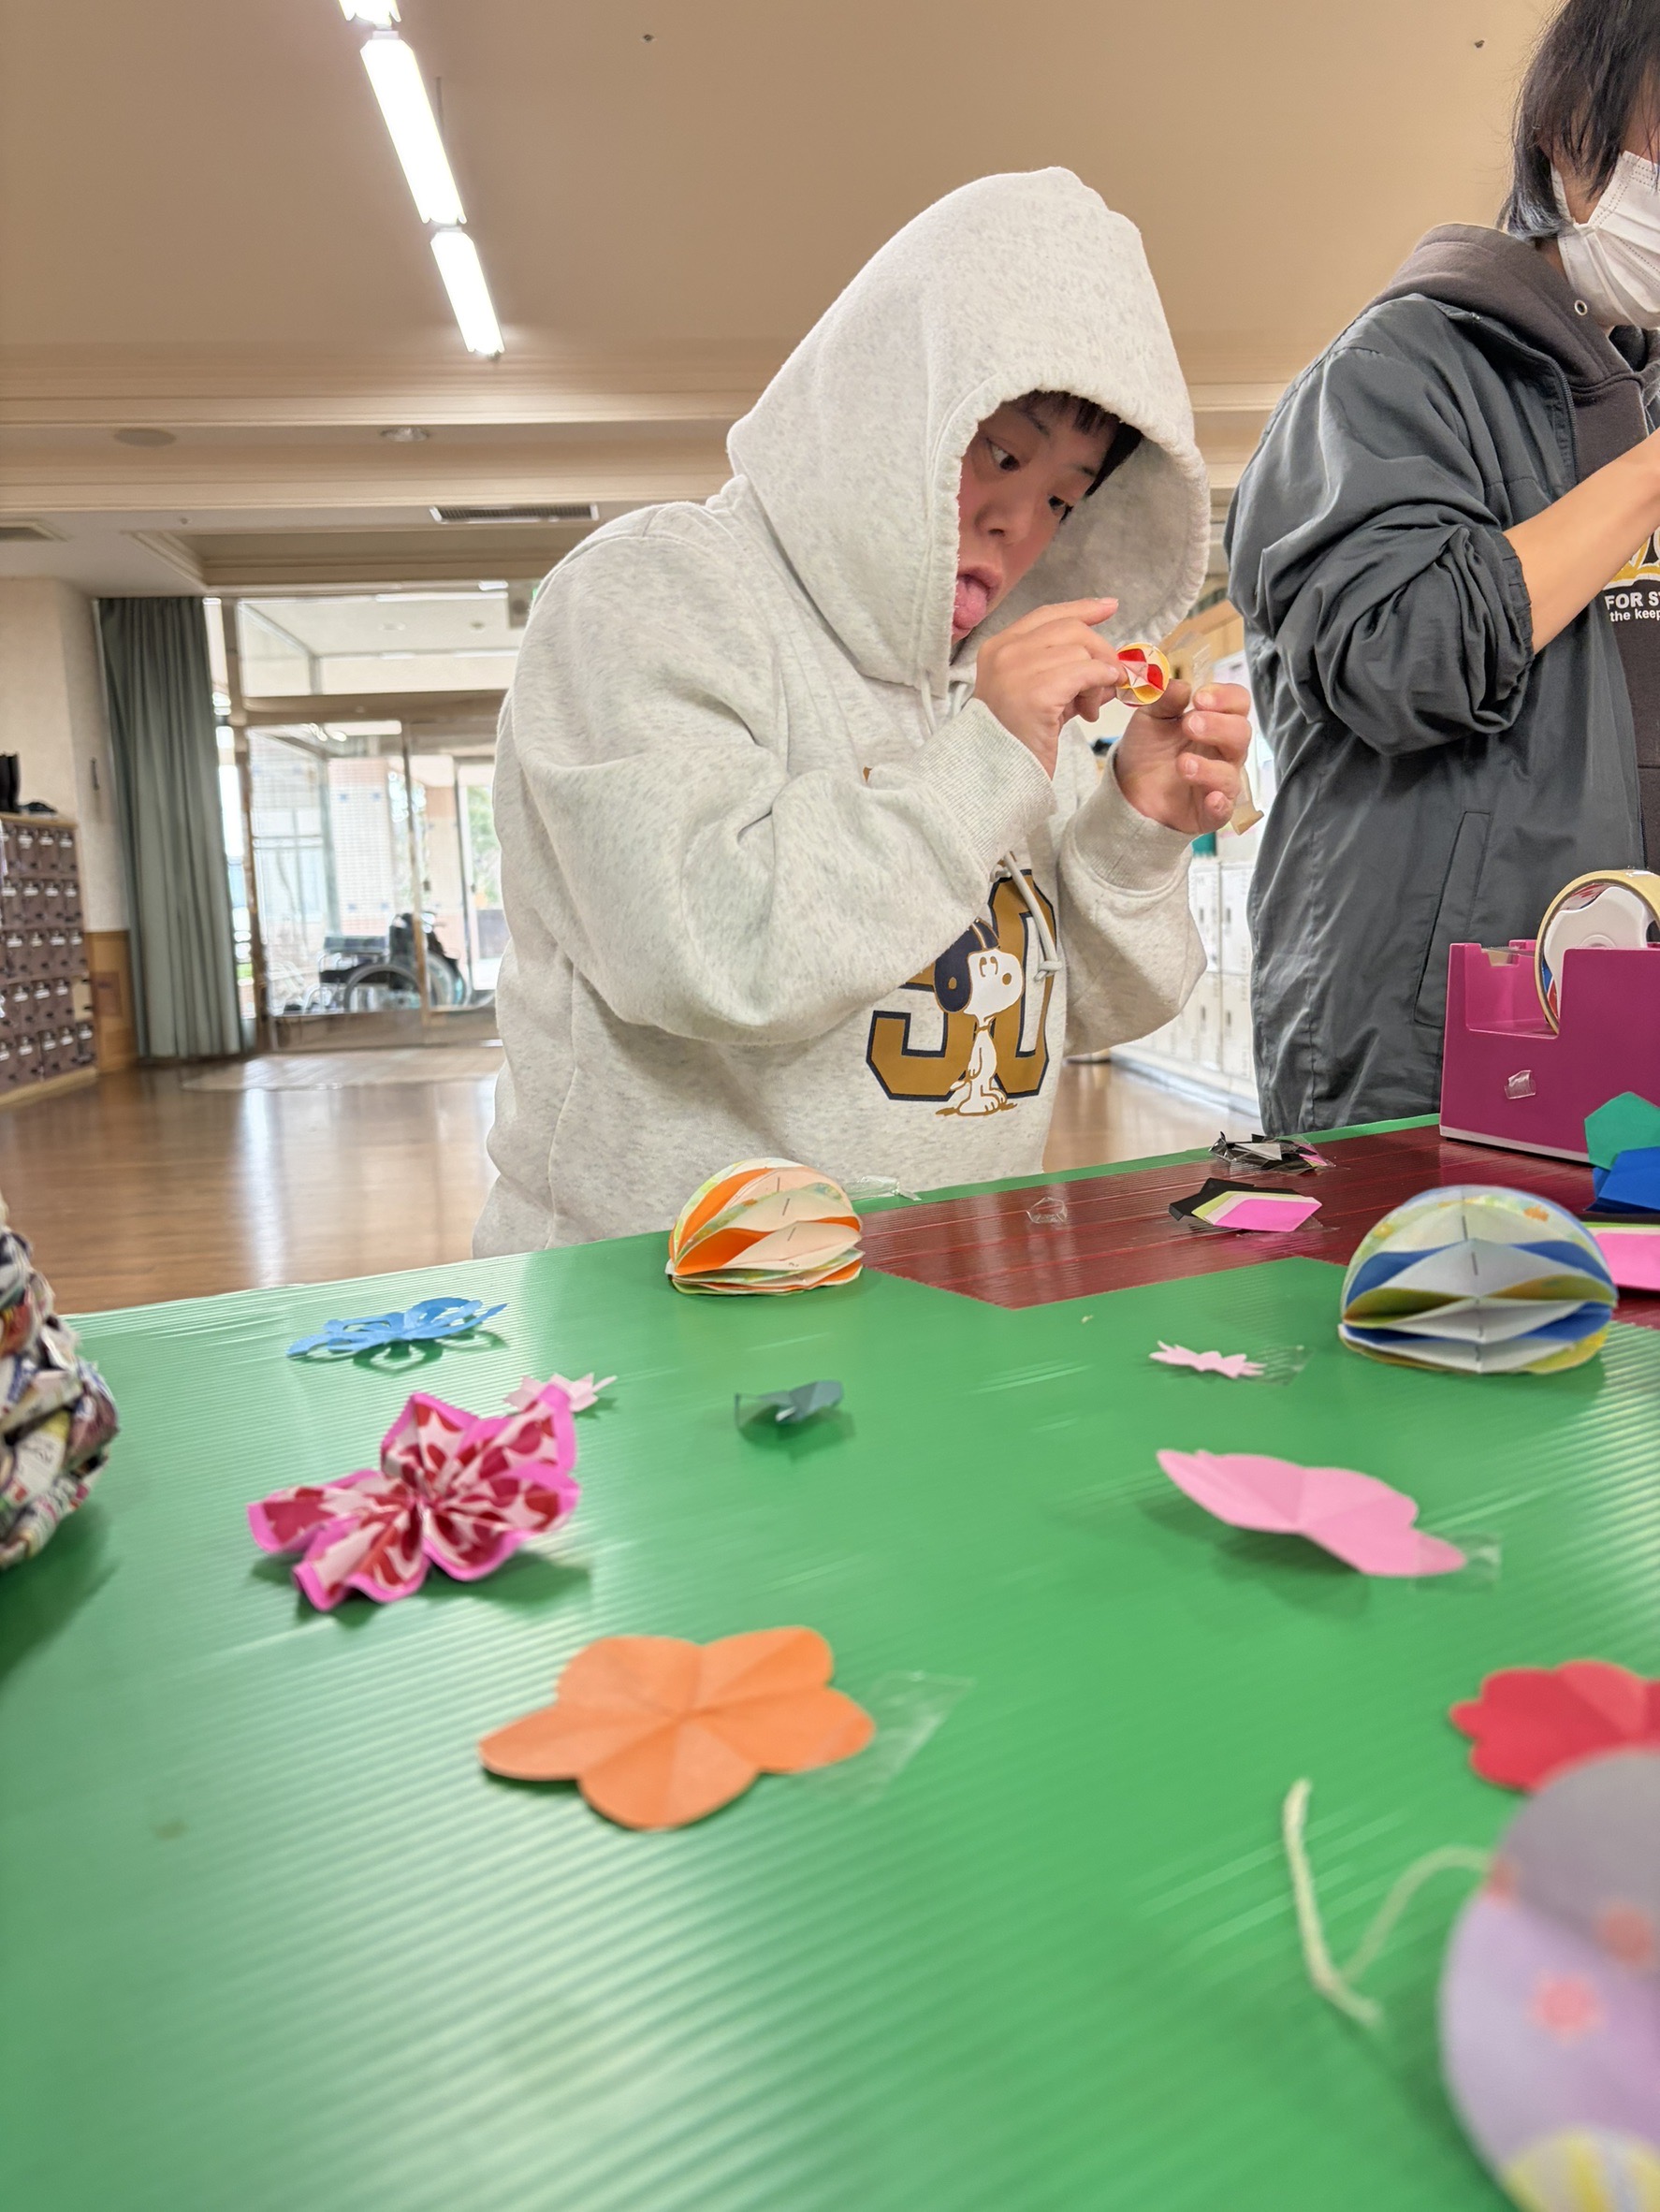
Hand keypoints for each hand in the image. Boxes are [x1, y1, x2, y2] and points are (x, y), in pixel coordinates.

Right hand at [973, 597, 1123, 775]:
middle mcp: (1005, 652)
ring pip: (1081, 650)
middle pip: (1070, 628)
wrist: (992, 775)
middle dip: (1101, 650)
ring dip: (1098, 678)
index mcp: (998, 647)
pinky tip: (1096, 704)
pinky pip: (1085, 672)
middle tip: (1112, 678)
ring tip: (1090, 709)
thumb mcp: (1037, 695)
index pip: (1047, 615)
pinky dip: (1100, 682)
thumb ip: (1066, 673)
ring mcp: (1017, 669)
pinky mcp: (1036, 691)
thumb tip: (1110, 663)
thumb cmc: (1014, 740)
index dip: (1082, 609)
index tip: (1109, 607)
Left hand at [1112, 680, 1250, 834]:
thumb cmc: (1147, 750)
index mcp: (1216, 721)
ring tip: (1182, 763)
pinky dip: (1219, 805)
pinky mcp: (1210, 812)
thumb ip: (1164, 700)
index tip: (1199, 698)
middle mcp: (1225, 751)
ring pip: (1231, 773)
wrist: (1127, 790)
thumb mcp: (1149, 718)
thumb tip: (1181, 686)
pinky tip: (1209, 798)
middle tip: (1190, 725)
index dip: (1225, 697)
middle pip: (1241, 734)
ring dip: (1209, 767)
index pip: (1238, 703)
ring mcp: (1220, 783)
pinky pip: (1224, 810)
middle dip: (1217, 726)